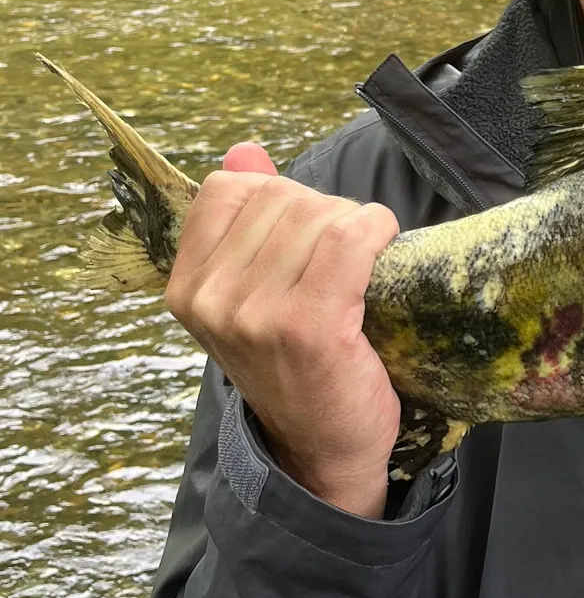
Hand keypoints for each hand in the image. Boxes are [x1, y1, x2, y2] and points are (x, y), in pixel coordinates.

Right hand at [164, 142, 401, 517]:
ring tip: (359, 270)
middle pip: (283, 198)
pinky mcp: (308, 326)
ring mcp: (255, 314)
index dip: (280, 199)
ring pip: (320, 214)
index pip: (229, 189)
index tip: (301, 239)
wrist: (324, 446)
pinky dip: (377, 232)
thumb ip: (245, 216)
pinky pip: (350, 237)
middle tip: (341, 262)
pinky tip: (383, 253)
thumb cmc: (295, 360)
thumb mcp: (255, 290)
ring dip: (356, 227)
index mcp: (187, 285)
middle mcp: (210, 300)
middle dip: (324, 214)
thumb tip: (243, 150)